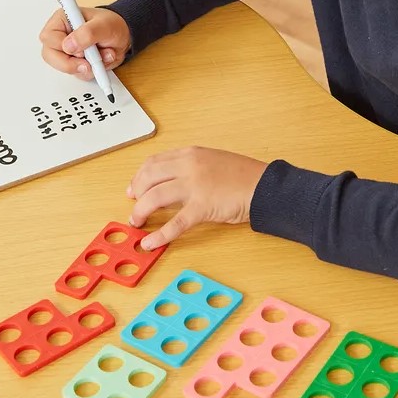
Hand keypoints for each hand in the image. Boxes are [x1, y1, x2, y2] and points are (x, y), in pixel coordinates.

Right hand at [39, 6, 130, 79]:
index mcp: (62, 20)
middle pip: (50, 56)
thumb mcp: (104, 25)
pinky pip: (77, 74)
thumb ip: (87, 33)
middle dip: (71, 64)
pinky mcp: (75, 63)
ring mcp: (67, 52)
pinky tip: (100, 62)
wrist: (124, 36)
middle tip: (88, 64)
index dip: (62, 47)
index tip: (81, 51)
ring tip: (102, 56)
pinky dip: (91, 72)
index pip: (48, 38)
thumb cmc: (112, 25)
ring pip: (64, 68)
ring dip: (86, 67)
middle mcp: (60, 36)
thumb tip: (68, 46)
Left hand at [127, 146, 267, 248]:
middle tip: (133, 205)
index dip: (139, 176)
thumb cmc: (244, 177)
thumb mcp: (213, 163)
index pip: (154, 162)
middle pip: (149, 177)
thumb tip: (170, 185)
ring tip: (136, 222)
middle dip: (136, 192)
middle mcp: (189, 166)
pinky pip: (175, 223)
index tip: (134, 188)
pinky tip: (150, 242)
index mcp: (191, 154)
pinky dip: (159, 234)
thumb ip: (192, 169)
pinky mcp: (202, 207)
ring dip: (140, 211)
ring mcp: (194, 186)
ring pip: (154, 197)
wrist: (264, 186)